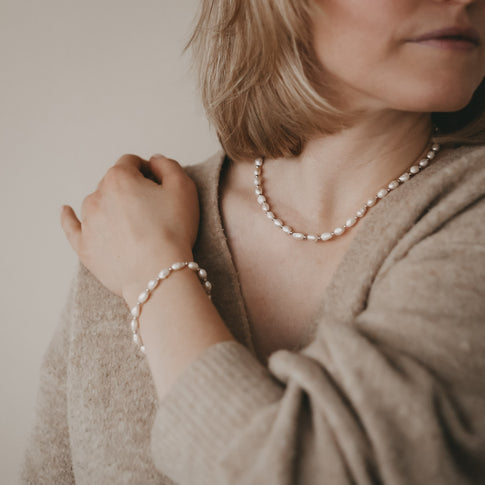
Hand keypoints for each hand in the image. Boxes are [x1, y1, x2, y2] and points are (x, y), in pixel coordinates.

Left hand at [60, 154, 198, 300]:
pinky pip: (71, 227)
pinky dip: (69, 217)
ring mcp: (88, 222)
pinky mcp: (84, 246)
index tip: (158, 185)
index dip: (146, 171)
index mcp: (120, 178)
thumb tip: (154, 161)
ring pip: (97, 203)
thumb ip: (168, 166)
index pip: (131, 162)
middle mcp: (98, 195)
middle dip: (130, 190)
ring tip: (130, 222)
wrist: (157, 272)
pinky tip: (65, 210)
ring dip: (110, 206)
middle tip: (151, 209)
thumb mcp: (183, 188)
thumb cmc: (172, 231)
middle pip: (113, 183)